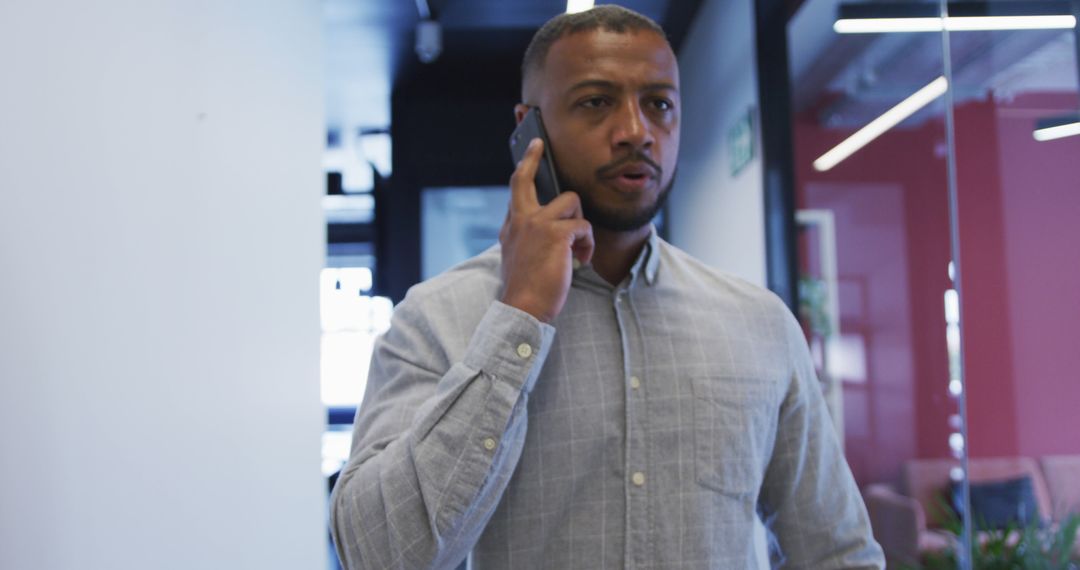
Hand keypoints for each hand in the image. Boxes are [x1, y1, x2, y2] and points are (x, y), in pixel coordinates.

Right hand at [499, 138, 593, 322]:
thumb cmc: (526, 290)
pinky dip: (587, 244)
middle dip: (532, 158)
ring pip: (570, 201)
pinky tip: (581, 260)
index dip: (525, 169)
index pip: (516, 191)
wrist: (523, 308)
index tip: (532, 151)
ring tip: (578, 249)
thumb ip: (529, 239)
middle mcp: (520, 220)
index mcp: (511, 228)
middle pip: (526, 179)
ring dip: (580, 224)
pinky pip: (583, 226)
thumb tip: (555, 231)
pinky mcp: (556, 233)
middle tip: (538, 144)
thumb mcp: (519, 259)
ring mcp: (537, 224)